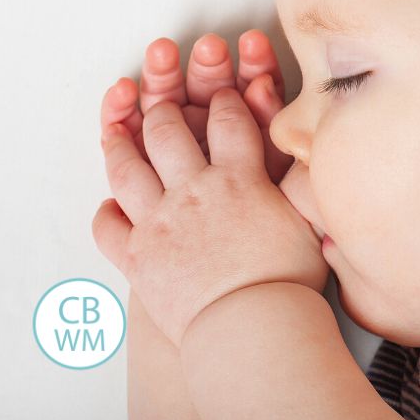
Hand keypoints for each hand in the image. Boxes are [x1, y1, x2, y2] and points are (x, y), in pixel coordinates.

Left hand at [93, 31, 328, 347]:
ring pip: (127, 169)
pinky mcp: (137, 258)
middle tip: (162, 99)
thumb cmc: (288, 277)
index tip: (225, 92)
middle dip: (164, 107)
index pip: (228, 120)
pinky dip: (106, 213)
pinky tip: (110, 205)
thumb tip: (313, 142)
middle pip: (167, 132)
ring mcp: (159, 223)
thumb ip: (306, 174)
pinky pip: (109, 229)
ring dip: (119, 144)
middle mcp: (193, 191)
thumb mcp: (311, 215)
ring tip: (115, 130)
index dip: (227, 99)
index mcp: (238, 178)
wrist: (252, 328)